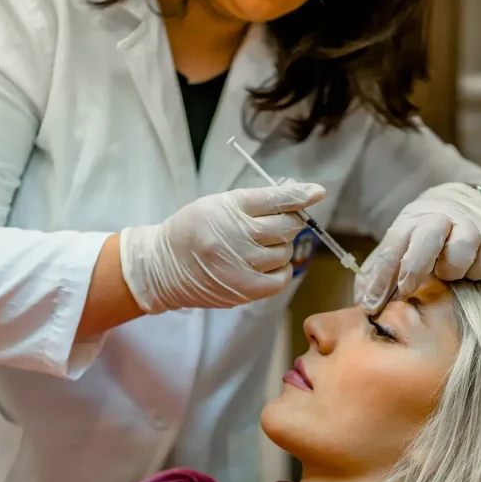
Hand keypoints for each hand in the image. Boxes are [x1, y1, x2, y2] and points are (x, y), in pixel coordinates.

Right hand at [121, 180, 325, 313]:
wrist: (163, 267)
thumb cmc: (194, 230)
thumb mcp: (219, 204)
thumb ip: (257, 200)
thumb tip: (298, 194)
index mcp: (229, 208)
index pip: (275, 199)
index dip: (299, 195)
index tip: (317, 192)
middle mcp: (237, 235)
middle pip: (286, 226)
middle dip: (287, 223)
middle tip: (273, 225)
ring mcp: (242, 264)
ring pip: (286, 251)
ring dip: (282, 247)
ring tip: (261, 246)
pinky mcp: (245, 289)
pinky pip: (282, 278)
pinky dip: (282, 269)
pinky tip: (270, 264)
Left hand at [354, 182, 480, 312]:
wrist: (464, 202)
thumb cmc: (424, 235)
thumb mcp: (399, 245)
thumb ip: (379, 272)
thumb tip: (363, 302)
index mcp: (411, 222)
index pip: (392, 247)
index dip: (381, 278)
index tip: (372, 304)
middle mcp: (440, 218)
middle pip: (428, 237)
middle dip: (415, 266)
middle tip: (407, 289)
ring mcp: (470, 225)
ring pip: (461, 249)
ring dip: (452, 269)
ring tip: (446, 274)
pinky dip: (478, 270)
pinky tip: (469, 271)